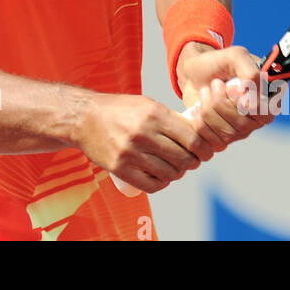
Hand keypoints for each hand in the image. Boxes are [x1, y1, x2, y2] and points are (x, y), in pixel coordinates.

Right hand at [74, 92, 215, 194]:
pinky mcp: (120, 168)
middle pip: (183, 158)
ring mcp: (130, 153)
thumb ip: (170, 118)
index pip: (192, 139)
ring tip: (175, 168)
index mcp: (154, 115)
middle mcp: (143, 134)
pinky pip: (151, 185)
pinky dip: (162, 183)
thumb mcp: (147, 104)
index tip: (206, 152)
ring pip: (169, 173)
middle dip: (193, 162)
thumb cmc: (118, 110)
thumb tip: (198, 134)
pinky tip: (162, 177)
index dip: (204, 149)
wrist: (83, 117)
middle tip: (192, 161)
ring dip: (177, 173)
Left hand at [176, 44, 284, 153]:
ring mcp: (240, 131)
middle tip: (215, 84)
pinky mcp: (222, 139)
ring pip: (226, 132)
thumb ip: (250, 72)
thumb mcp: (236, 56)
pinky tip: (198, 106)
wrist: (194, 73)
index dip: (244, 103)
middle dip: (220, 101)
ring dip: (208, 107)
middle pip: (242, 125)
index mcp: (268, 98)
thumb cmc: (218, 63)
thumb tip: (250, 100)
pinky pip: (211, 139)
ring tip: (206, 92)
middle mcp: (257, 119)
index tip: (230, 87)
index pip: (265, 113)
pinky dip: (199, 120)